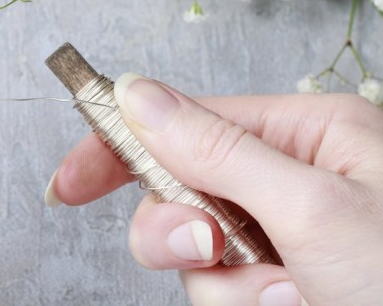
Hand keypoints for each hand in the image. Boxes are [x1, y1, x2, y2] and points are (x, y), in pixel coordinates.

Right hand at [46, 73, 382, 304]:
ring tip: (292, 299)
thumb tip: (138, 96)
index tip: (68, 181)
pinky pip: (219, 293)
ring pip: (195, 253)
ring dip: (232, 287)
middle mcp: (293, 178)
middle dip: (183, 230)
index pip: (187, 120)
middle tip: (209, 249)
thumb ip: (216, 151)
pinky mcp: (275, 283)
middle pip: (181, 189)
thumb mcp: (314, 208)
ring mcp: (282, 235)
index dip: (121, 144)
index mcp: (311, 133)